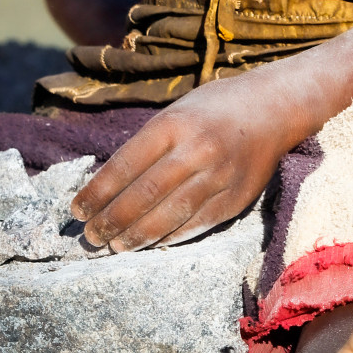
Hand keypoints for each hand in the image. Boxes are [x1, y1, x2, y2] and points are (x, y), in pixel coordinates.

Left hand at [72, 75, 295, 249]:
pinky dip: (169, 237)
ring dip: (137, 235)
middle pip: (144, 195)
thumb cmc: (215, 107)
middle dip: (112, 220)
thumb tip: (110, 183)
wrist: (274, 107)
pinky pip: (196, 225)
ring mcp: (218, 176)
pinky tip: (151, 243)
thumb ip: (149, 144)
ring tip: (115, 245)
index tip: (78, 209)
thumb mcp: (177, 111)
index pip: (125, 165)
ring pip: (169, 216)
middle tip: (91, 236)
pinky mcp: (236, 198)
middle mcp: (195, 150)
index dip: (98, 192)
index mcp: (174, 124)